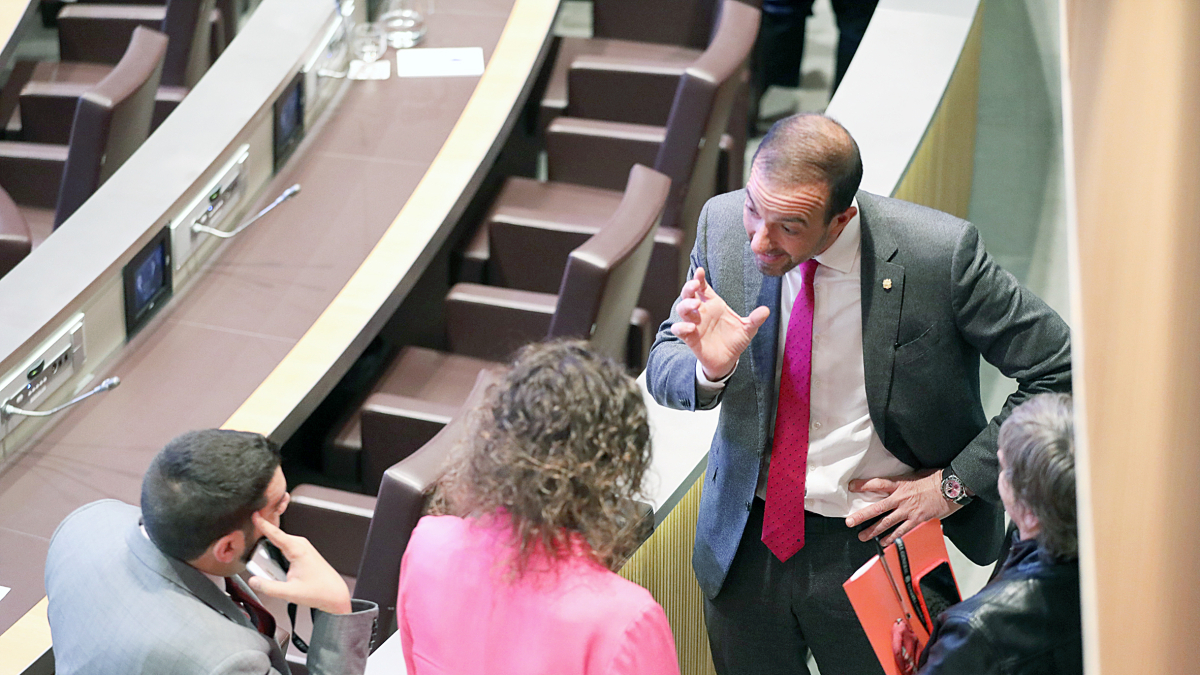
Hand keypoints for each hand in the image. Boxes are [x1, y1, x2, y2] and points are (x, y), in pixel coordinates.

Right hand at [246, 513, 352, 614]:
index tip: (254, 515)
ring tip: (276, 574)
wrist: (334, 593)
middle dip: (264, 549)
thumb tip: (253, 580)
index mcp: (298, 550)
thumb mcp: (289, 592)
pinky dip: (278, 557)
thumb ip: (268, 587)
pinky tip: (281, 572)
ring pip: (279, 546)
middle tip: (264, 568)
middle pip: (275, 540)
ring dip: (272, 556)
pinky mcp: (303, 552)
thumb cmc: (319, 591)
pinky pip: (285, 550)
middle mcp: (301, 545)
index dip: (263, 524)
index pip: (276, 534)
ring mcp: (303, 547)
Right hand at [671, 267, 769, 379]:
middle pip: (688, 294)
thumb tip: (766, 310)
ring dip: (686, 304)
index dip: (699, 278)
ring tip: (695, 304)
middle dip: (689, 287)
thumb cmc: (735, 340)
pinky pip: (679, 329)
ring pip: (682, 309)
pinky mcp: (689, 337)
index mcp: (714, 304)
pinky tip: (691, 327)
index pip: (703, 287)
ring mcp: (694, 323)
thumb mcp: (748, 329)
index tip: (700, 271)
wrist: (728, 360)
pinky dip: (681, 326)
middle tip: (695, 285)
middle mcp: (702, 311)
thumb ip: (755, 319)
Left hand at [844, 469, 961, 545]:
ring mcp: (908, 511)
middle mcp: (901, 498)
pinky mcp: (917, 520)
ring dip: (873, 531)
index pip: (877, 483)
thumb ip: (904, 480)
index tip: (851, 487)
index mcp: (900, 484)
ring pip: (886, 522)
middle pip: (877, 507)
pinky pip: (901, 531)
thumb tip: (898, 481)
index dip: (863, 485)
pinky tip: (883, 543)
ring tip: (862, 536)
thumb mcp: (916, 474)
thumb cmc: (937, 479)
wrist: (951, 488)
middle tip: (850, 521)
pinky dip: (891, 538)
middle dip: (862, 515)